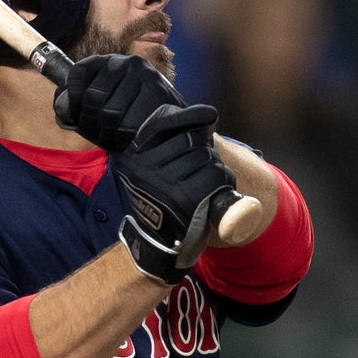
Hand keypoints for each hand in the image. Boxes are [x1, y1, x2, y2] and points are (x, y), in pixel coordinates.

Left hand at [54, 54, 194, 151]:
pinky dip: (125, 136)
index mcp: (107, 62)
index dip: (71, 100)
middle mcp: (124, 63)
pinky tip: (131, 136)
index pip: (77, 73)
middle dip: (90, 122)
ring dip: (108, 132)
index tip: (76, 116)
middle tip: (99, 133)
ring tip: (116, 136)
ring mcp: (142, 75)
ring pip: (109, 112)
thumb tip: (62, 108)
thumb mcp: (102, 106)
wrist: (170, 127)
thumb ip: (79, 105)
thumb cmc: (129, 118)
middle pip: (92, 97)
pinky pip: (128, 121)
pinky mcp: (155, 92)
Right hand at [111, 102, 234, 283]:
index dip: (192, 117)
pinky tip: (211, 197)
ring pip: (208, 159)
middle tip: (198, 174)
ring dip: (215, 171)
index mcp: (134, 155)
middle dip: (205, 154)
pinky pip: (216, 177)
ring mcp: (163, 184)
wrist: (160, 243)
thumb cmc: (163, 200)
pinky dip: (223, 185)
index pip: (167, 122)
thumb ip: (172, 137)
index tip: (209, 117)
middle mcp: (144, 167)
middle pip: (192, 140)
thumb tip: (208, 115)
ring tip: (203, 188)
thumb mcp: (156, 166)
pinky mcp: (184, 200)